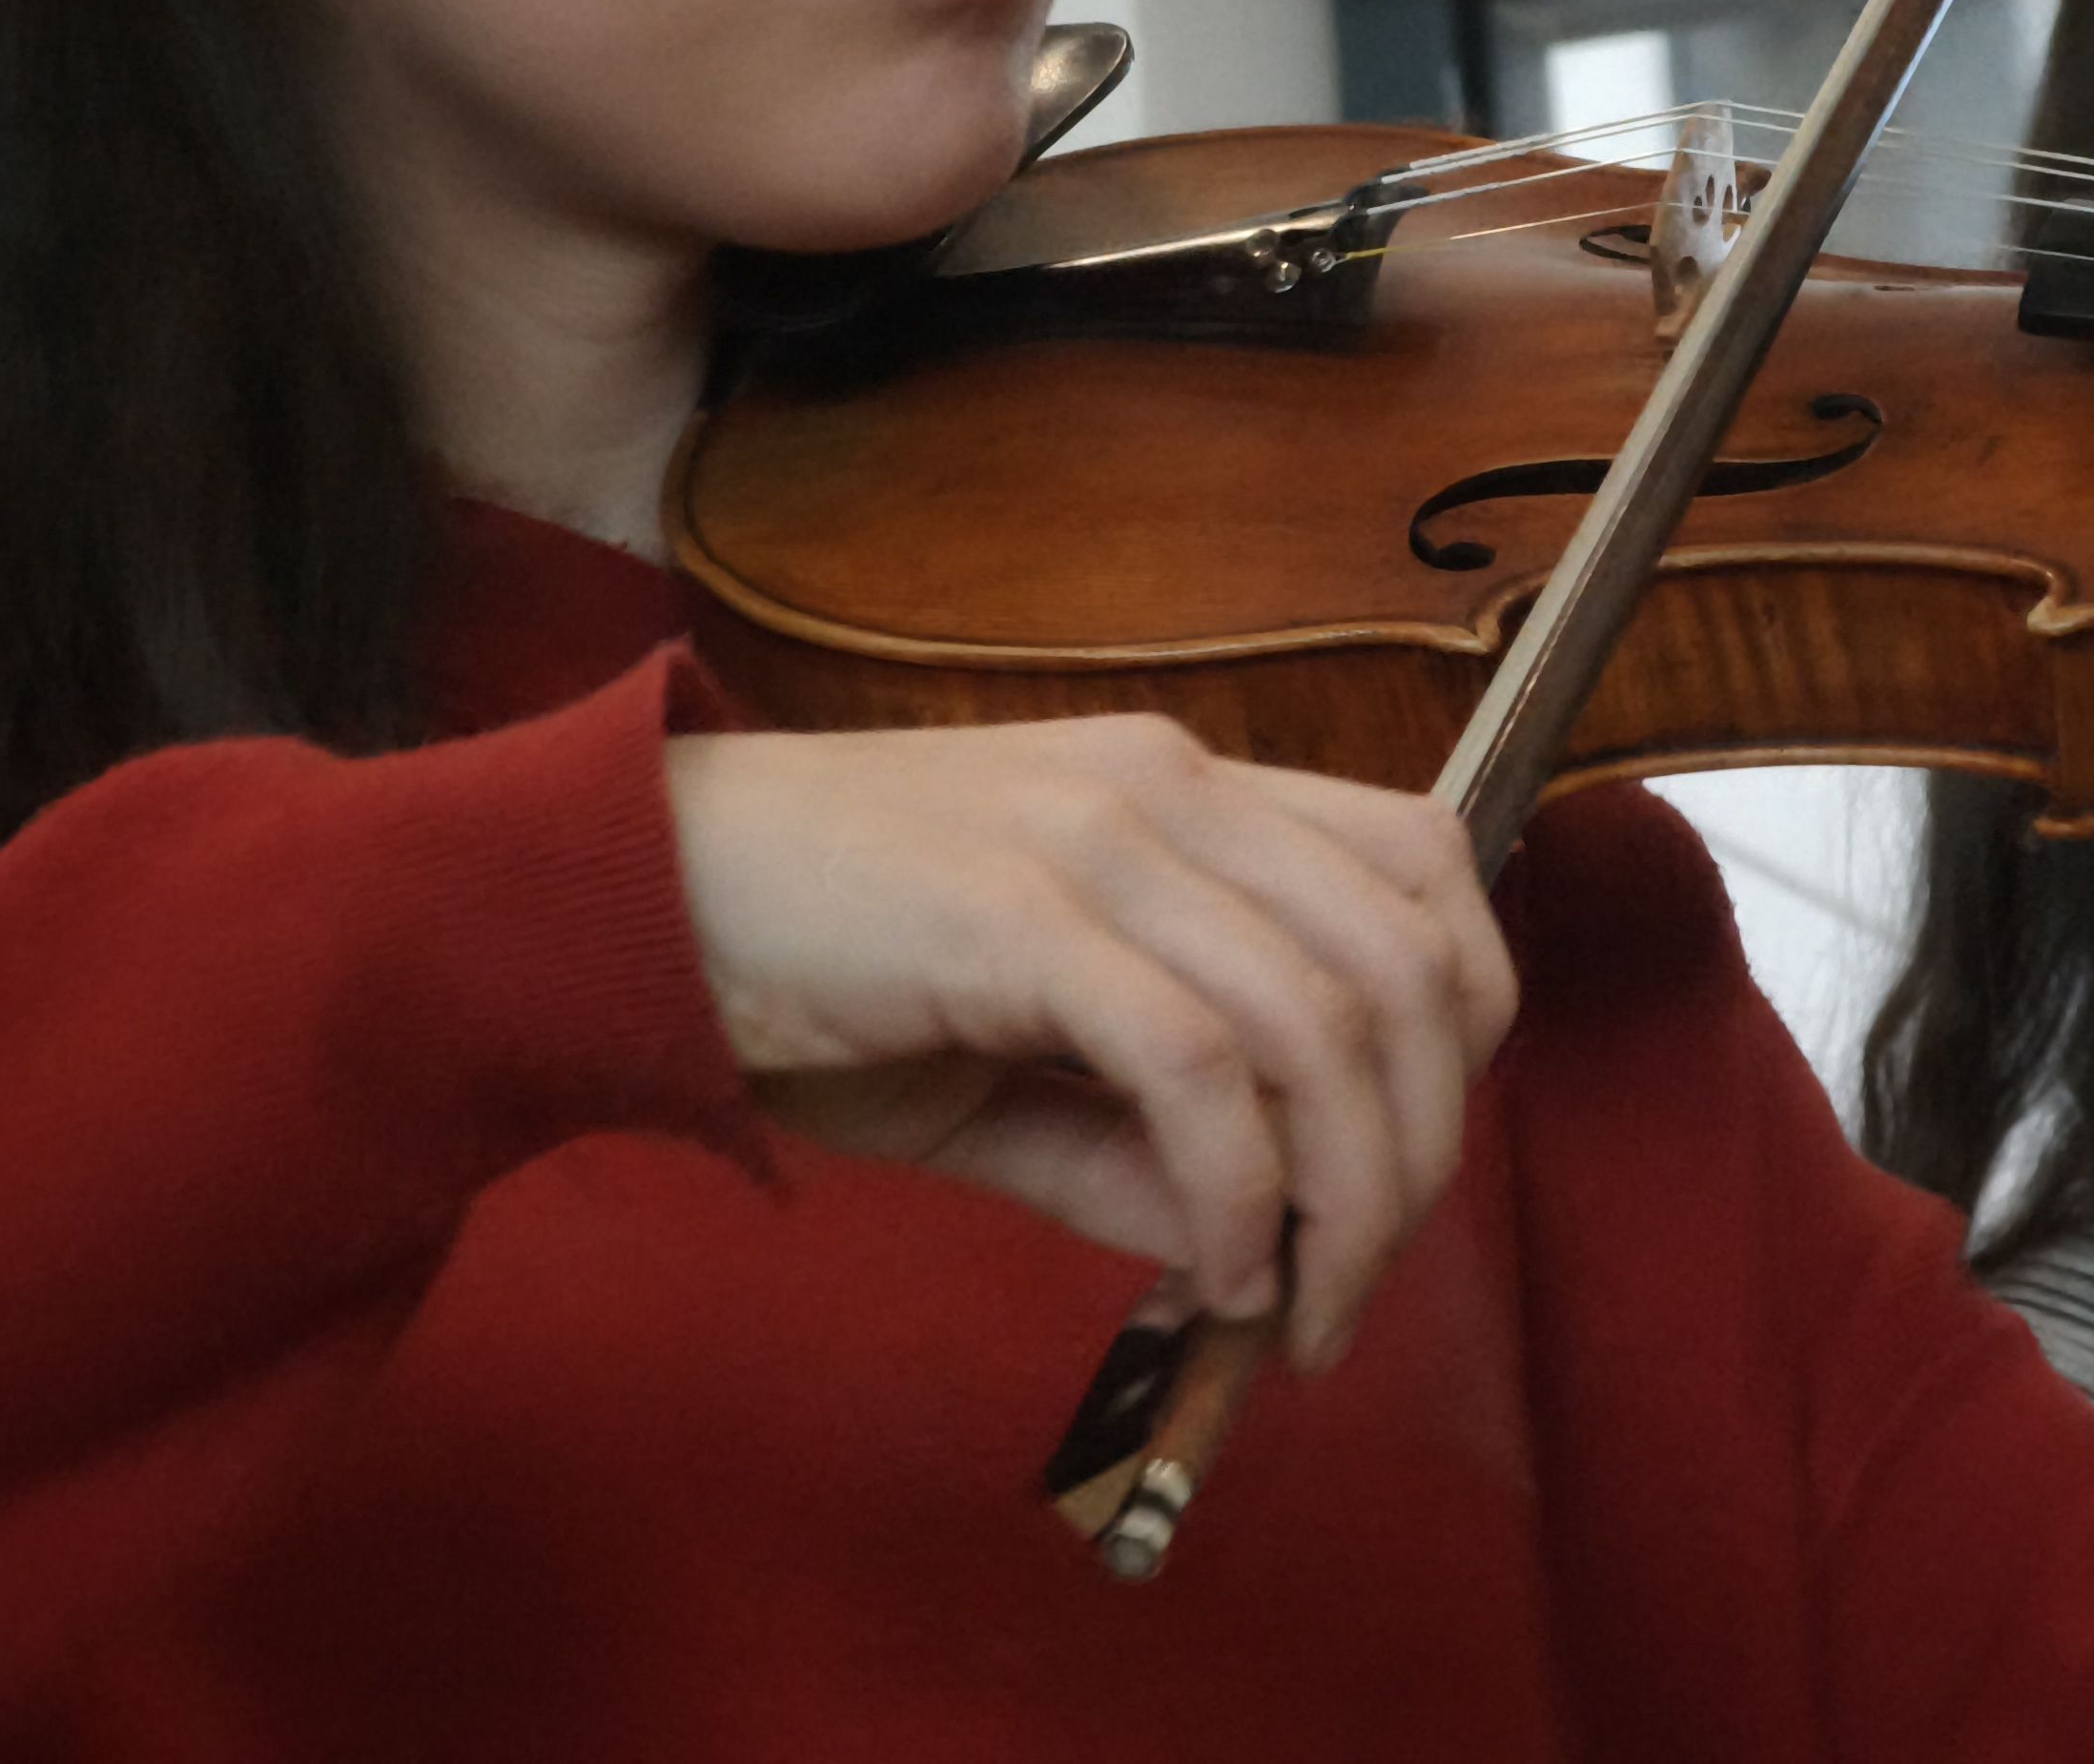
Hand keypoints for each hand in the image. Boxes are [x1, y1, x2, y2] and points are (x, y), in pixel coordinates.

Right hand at [660, 715, 1516, 1368]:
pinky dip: (1237, 1193)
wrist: (629, 896)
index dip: (1463, 1019)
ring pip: (1320, 1019)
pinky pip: (1197, 1067)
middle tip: (1357, 1284)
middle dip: (1418, 1147)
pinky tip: (1212, 1271)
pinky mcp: (1019, 915)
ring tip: (1293, 1307)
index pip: (1425, 864)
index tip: (1408, 1156)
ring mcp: (1096, 839)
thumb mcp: (1014, 1045)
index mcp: (1182, 786)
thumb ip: (1143, 1133)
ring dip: (1343, 1197)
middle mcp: (1167, 785)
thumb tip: (1266, 1241)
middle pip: (1406, 959)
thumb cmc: (818, 965)